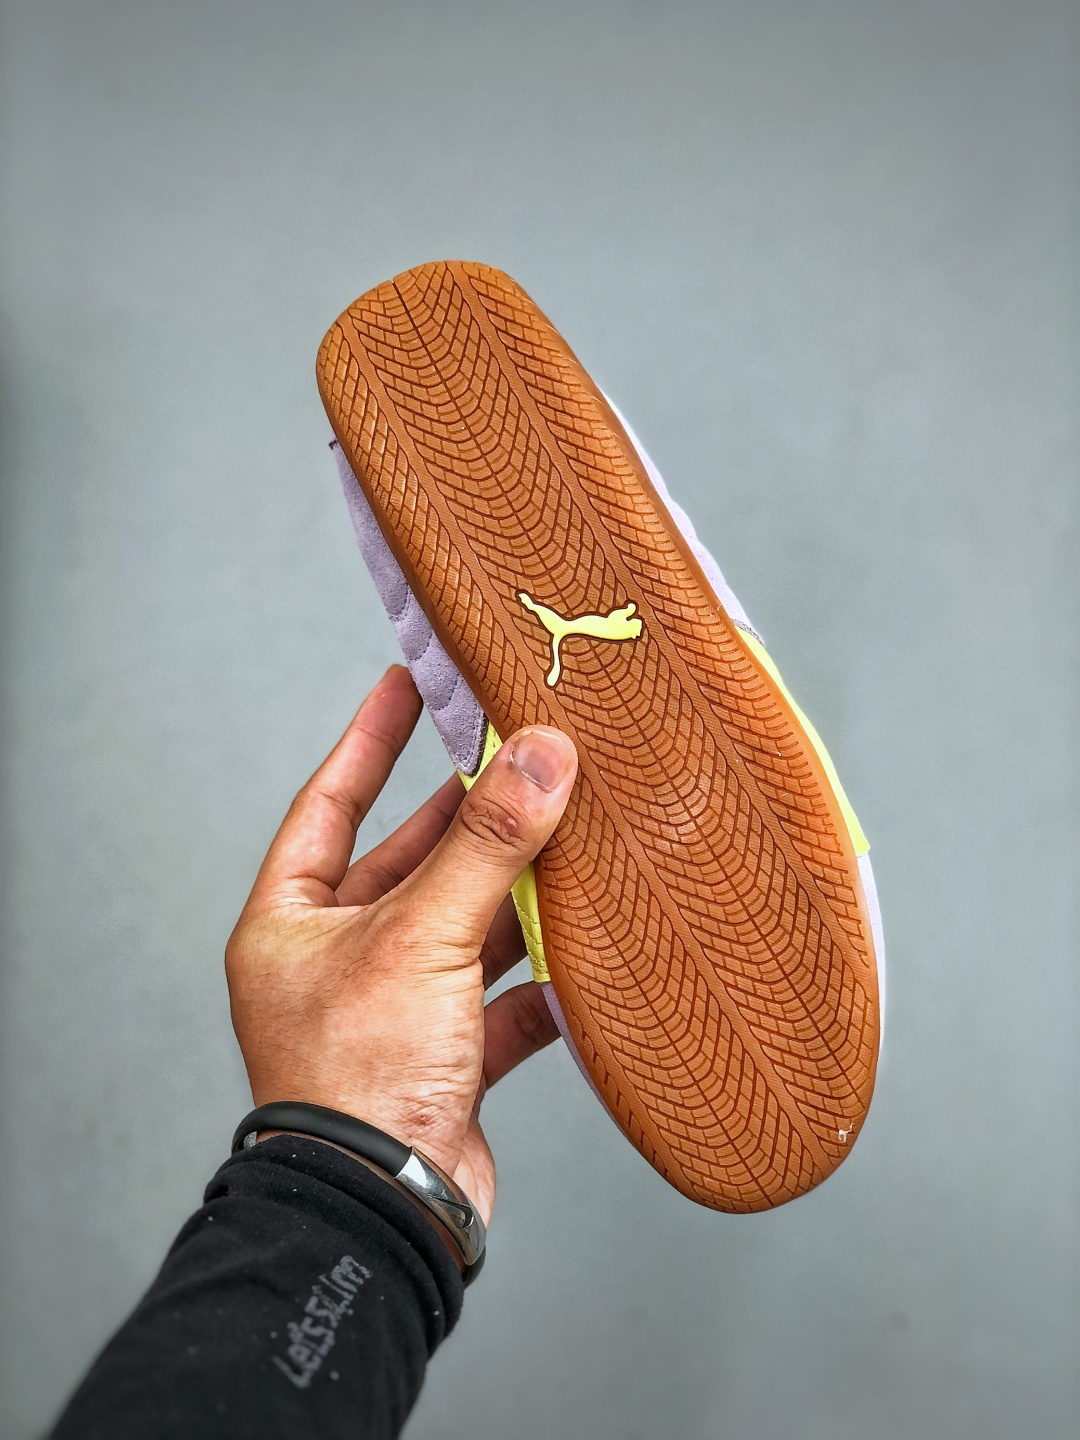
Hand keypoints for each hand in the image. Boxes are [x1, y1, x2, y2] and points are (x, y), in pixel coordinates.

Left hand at [225, 665, 577, 1228]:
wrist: (384, 1216)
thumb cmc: (357, 1078)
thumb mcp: (420, 936)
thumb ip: (487, 843)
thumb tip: (542, 753)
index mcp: (291, 923)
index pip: (330, 803)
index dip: (369, 739)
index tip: (406, 682)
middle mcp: (336, 961)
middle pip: (409, 863)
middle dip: (466, 815)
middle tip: (520, 755)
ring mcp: (392, 1012)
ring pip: (461, 927)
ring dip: (514, 893)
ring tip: (570, 834)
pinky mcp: (444, 1061)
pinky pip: (499, 1000)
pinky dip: (539, 979)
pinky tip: (584, 953)